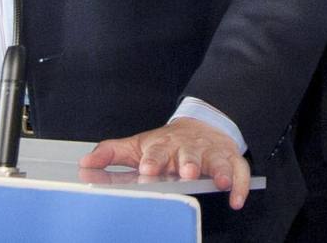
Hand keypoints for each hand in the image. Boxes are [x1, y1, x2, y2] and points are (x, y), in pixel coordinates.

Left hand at [79, 118, 251, 209]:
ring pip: (215, 161)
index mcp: (163, 145)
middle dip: (187, 163)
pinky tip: (236, 199)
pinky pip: (238, 171)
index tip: (147, 169)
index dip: (153, 160)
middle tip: (185, 173)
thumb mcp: (138, 146)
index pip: (157, 151)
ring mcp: (209, 154)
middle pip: (188, 154)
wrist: (201, 127)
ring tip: (219, 182)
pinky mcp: (229, 160)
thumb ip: (112, 154)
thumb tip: (86, 163)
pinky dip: (240, 185)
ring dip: (218, 171)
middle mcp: (188, 148)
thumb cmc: (166, 144)